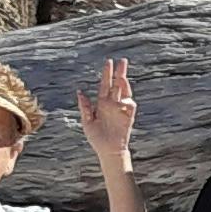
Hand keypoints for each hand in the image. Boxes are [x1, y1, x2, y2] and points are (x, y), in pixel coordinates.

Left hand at [78, 57, 138, 174]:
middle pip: (117, 85)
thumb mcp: (86, 122)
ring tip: (121, 77)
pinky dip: (127, 101)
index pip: (105, 85)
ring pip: (125, 92)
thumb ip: (84, 107)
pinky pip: (130, 105)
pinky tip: (122, 101)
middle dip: (120, 72)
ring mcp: (121, 109)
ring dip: (124, 84)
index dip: (107, 73)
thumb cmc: (96, 138)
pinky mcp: (129, 117)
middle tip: (123, 61)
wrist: (108, 150)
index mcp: (101, 103)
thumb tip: (80, 91)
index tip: (109, 62)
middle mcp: (112, 104)